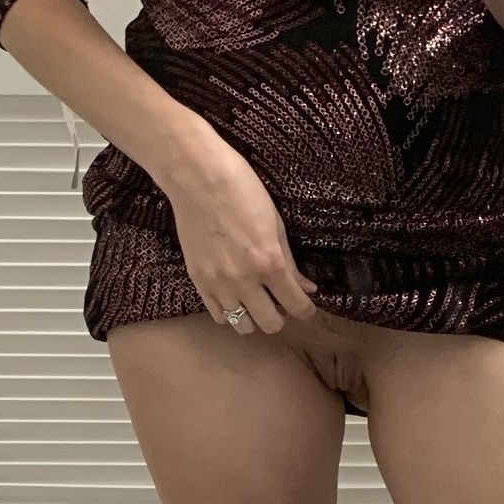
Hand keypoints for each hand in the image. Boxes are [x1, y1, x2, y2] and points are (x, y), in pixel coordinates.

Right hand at [162, 131, 317, 334]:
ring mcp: (218, 284)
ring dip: (254, 317)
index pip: (296, 306)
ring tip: (256, 299)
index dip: (307, 310)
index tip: (306, 306)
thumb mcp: (276, 224)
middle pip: (270, 324)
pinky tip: (235, 294)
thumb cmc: (242, 191)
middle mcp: (244, 280)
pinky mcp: (198, 280)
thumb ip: (290, 262)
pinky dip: (231, 311)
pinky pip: (218, 314)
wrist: (196, 178)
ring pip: (242, 326)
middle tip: (281, 300)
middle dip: (282, 315)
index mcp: (269, 263)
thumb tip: (306, 288)